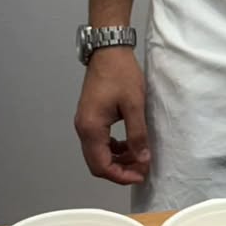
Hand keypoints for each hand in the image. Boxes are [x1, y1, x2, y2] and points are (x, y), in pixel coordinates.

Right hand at [74, 47, 150, 184]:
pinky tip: (128, 143)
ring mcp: (84, 122)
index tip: (141, 174)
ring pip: (98, 153)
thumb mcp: (134, 105)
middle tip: (141, 168)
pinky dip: (113, 148)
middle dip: (120, 170)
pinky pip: (98, 141)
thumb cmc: (121, 73)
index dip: (122, 176)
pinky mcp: (89, 116)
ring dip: (117, 159)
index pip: (102, 166)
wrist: (109, 50)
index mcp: (91, 128)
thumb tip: (143, 159)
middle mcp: (83, 128)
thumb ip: (137, 135)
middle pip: (97, 163)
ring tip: (138, 155)